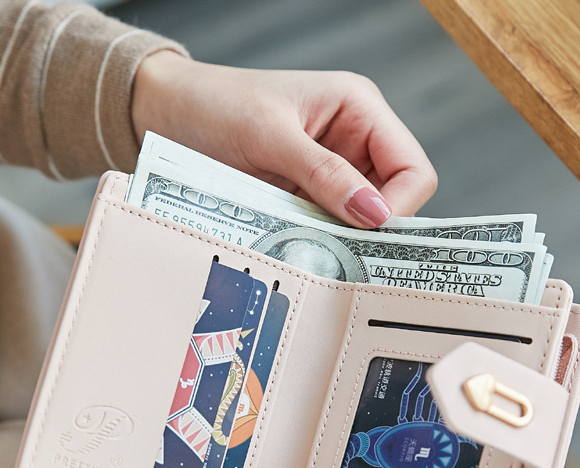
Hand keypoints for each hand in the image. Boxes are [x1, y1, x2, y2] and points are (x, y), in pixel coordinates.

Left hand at [131, 53, 436, 227]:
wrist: (167, 113)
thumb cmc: (216, 104)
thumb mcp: (270, 134)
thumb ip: (324, 173)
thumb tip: (374, 214)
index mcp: (359, 109)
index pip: (412, 168)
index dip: (400, 206)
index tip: (369, 234)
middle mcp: (354, 142)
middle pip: (394, 201)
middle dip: (371, 229)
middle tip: (341, 251)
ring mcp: (331, 174)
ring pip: (362, 223)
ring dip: (343, 239)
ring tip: (312, 245)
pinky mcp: (307, 198)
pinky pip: (330, 229)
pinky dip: (320, 242)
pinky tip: (299, 244)